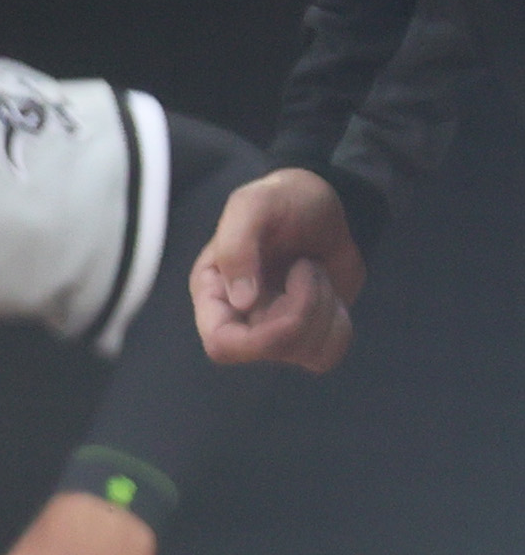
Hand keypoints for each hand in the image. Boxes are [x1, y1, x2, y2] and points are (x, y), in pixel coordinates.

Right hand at [192, 167, 361, 372]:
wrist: (322, 205)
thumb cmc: (282, 200)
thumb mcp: (255, 204)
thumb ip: (237, 245)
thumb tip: (241, 302)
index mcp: (214, 293)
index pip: (223, 345)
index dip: (261, 336)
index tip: (286, 292)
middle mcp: (240, 319)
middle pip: (273, 350)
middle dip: (305, 308)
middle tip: (307, 267)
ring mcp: (275, 329)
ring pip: (307, 354)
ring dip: (326, 309)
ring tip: (314, 273)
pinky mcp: (308, 333)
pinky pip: (328, 354)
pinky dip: (340, 325)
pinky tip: (329, 294)